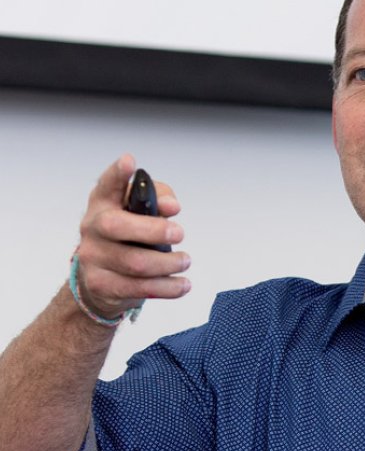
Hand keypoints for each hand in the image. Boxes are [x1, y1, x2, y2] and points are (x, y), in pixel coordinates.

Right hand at [75, 154, 190, 319]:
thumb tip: (171, 206)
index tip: (129, 162)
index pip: (107, 185)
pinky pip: (139, 288)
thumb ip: (158, 198)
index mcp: (103, 203)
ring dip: (168, 263)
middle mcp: (93, 228)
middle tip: (179, 233)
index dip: (117, 174)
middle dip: (153, 230)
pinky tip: (182, 284)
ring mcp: (93, 258)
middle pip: (117, 226)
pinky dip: (167, 287)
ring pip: (134, 263)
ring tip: (185, 260)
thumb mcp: (140, 211)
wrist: (100, 280)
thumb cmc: (127, 237)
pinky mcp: (102, 285)